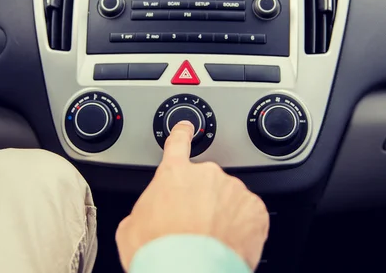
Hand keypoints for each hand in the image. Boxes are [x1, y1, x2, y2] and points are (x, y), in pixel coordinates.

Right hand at [116, 121, 269, 270]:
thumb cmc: (158, 253)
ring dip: (222, 214)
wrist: (189, 272)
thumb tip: (146, 218)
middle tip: (193, 227)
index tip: (187, 127)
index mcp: (174, 174)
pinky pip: (249, 214)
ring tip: (210, 241)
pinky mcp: (255, 209)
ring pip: (228, 198)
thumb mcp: (131, 229)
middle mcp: (206, 175)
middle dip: (201, 200)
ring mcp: (233, 190)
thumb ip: (143, 211)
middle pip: (205, 182)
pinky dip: (242, 228)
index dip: (182, 133)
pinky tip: (228, 244)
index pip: (178, 144)